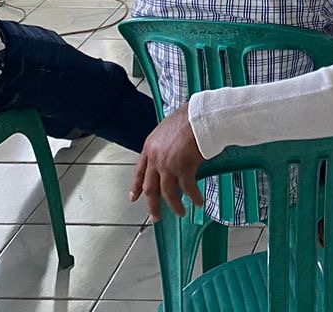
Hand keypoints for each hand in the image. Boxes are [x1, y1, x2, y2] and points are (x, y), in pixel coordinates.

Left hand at [130, 105, 205, 220]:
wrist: (199, 116)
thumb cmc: (187, 118)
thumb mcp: (166, 130)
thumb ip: (163, 145)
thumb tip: (170, 154)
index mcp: (149, 148)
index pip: (139, 172)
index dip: (136, 187)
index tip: (133, 198)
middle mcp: (156, 159)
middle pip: (150, 188)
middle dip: (152, 205)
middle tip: (155, 217)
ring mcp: (169, 165)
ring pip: (168, 193)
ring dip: (175, 205)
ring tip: (180, 213)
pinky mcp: (184, 168)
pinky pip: (188, 188)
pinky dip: (194, 197)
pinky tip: (198, 202)